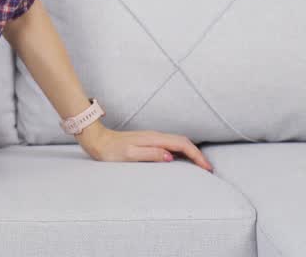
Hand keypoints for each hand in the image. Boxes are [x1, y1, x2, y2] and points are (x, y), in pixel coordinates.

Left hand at [78, 124, 213, 171]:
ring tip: (200, 166)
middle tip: (208, 169)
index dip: (196, 155)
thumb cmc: (110, 150)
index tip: (207, 167)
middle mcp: (155, 136)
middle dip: (198, 154)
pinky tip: (181, 160)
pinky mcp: (147, 142)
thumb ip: (150, 154)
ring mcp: (151, 138)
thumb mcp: (129, 154)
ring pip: (177, 143)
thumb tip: (170, 157)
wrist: (96, 140)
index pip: (182, 145)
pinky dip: (181, 152)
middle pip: (183, 142)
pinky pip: (170, 145)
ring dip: (191, 153)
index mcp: (153, 139)